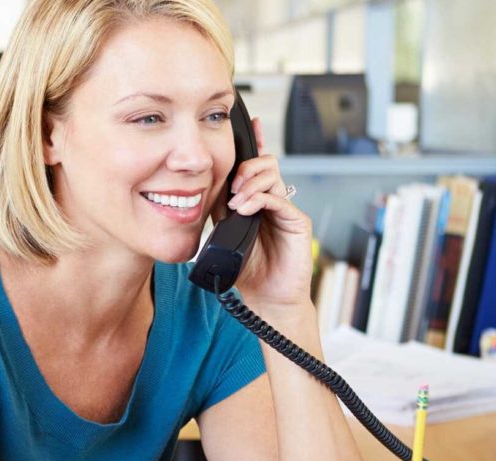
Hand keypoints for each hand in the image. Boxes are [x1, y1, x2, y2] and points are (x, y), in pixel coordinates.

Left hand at [227, 117, 313, 312]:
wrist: (268, 300)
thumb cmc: (249, 272)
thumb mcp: (225, 237)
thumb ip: (218, 214)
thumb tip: (197, 194)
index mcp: (255, 201)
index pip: (252, 166)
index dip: (251, 144)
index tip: (248, 124)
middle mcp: (272, 201)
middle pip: (264, 163)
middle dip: (245, 166)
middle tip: (231, 186)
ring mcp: (286, 209)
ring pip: (271, 175)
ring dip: (250, 182)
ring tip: (236, 202)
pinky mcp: (297, 222)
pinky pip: (279, 198)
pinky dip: (260, 198)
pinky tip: (245, 208)